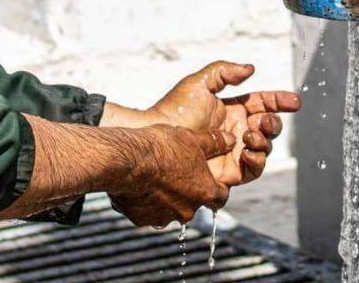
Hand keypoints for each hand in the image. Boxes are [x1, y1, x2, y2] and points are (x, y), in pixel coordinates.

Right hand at [108, 125, 234, 226]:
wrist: (127, 160)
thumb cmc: (163, 148)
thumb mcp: (193, 139)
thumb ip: (214, 142)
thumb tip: (231, 140)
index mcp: (205, 193)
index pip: (221, 197)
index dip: (217, 186)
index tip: (210, 177)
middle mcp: (187, 211)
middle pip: (194, 203)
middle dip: (188, 190)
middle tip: (176, 171)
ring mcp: (164, 217)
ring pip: (170, 209)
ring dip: (166, 197)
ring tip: (155, 176)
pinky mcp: (142, 219)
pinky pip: (147, 212)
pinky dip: (146, 202)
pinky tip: (139, 184)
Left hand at [144, 61, 301, 185]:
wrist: (159, 136)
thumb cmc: (174, 110)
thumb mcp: (199, 83)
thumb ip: (224, 71)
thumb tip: (250, 69)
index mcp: (232, 110)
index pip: (263, 103)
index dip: (280, 101)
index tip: (295, 102)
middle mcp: (236, 131)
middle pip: (268, 128)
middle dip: (273, 124)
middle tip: (265, 122)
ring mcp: (234, 152)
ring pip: (264, 149)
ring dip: (264, 142)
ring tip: (251, 136)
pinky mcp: (229, 172)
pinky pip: (253, 170)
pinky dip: (256, 160)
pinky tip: (247, 151)